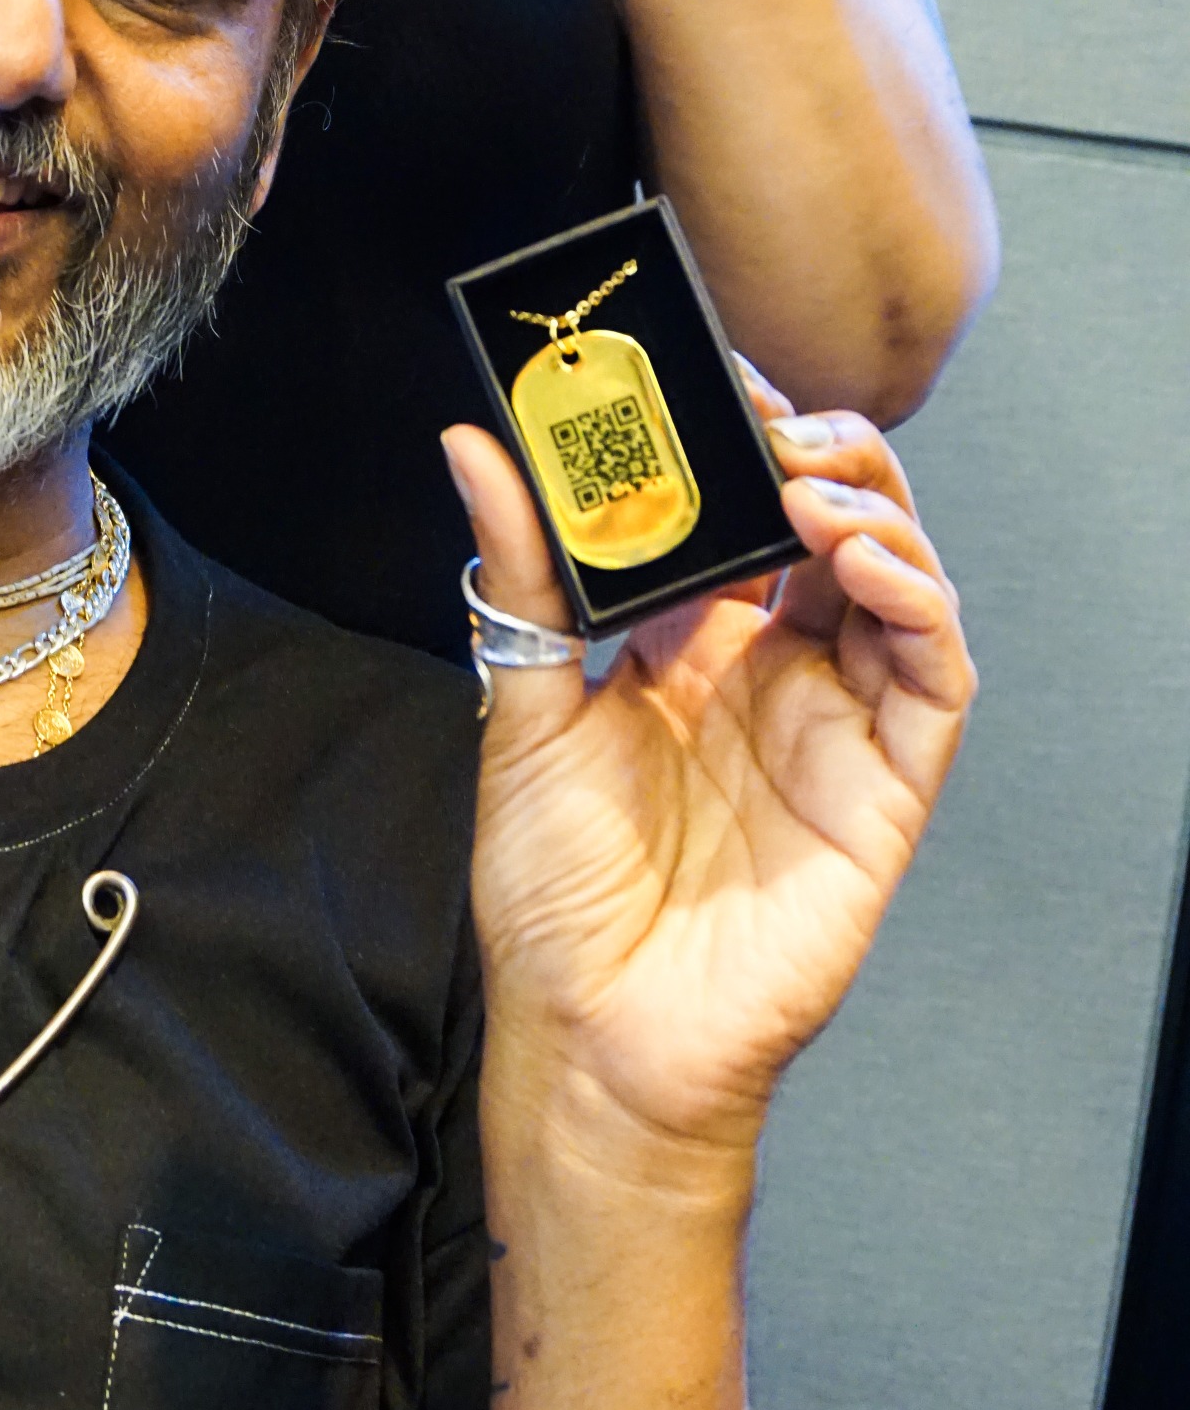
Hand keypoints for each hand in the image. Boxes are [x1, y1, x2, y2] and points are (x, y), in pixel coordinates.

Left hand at [442, 396, 973, 1164]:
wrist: (591, 1032)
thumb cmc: (555, 893)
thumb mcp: (521, 707)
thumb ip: (521, 573)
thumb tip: (475, 445)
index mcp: (693, 646)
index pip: (743, 511)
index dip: (743, 440)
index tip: (714, 377)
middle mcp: (775, 672)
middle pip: (835, 525)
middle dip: (818, 454)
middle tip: (772, 418)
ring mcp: (837, 725)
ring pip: (900, 581)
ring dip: (874, 509)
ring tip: (811, 480)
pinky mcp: (886, 788)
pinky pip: (933, 676)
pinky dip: (914, 601)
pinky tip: (855, 558)